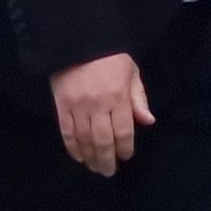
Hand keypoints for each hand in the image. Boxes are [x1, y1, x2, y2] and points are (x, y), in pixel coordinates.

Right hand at [50, 54, 152, 177]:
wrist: (77, 40)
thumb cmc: (110, 57)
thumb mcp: (131, 72)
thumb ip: (139, 99)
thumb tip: (148, 122)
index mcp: (118, 97)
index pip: (124, 132)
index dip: (125, 149)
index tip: (126, 156)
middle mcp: (98, 106)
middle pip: (103, 141)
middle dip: (107, 160)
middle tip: (109, 171)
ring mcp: (78, 107)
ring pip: (85, 141)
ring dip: (91, 158)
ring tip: (95, 167)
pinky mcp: (61, 106)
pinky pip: (67, 133)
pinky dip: (73, 148)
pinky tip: (79, 157)